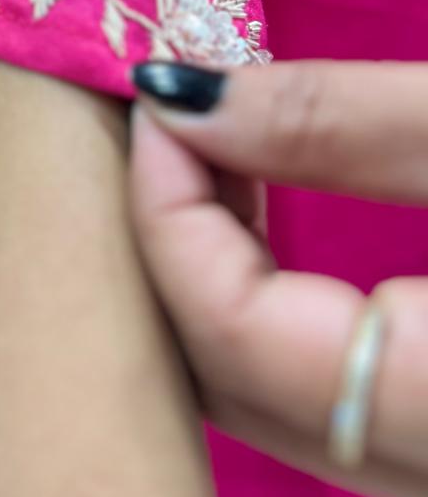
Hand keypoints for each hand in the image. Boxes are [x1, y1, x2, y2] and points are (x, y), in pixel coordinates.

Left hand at [128, 59, 427, 496]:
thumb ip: (341, 123)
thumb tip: (182, 96)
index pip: (234, 334)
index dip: (169, 208)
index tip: (155, 99)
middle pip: (227, 380)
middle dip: (171, 241)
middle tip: (169, 120)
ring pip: (262, 400)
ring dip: (210, 276)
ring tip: (209, 150)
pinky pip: (313, 399)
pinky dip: (264, 309)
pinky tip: (258, 217)